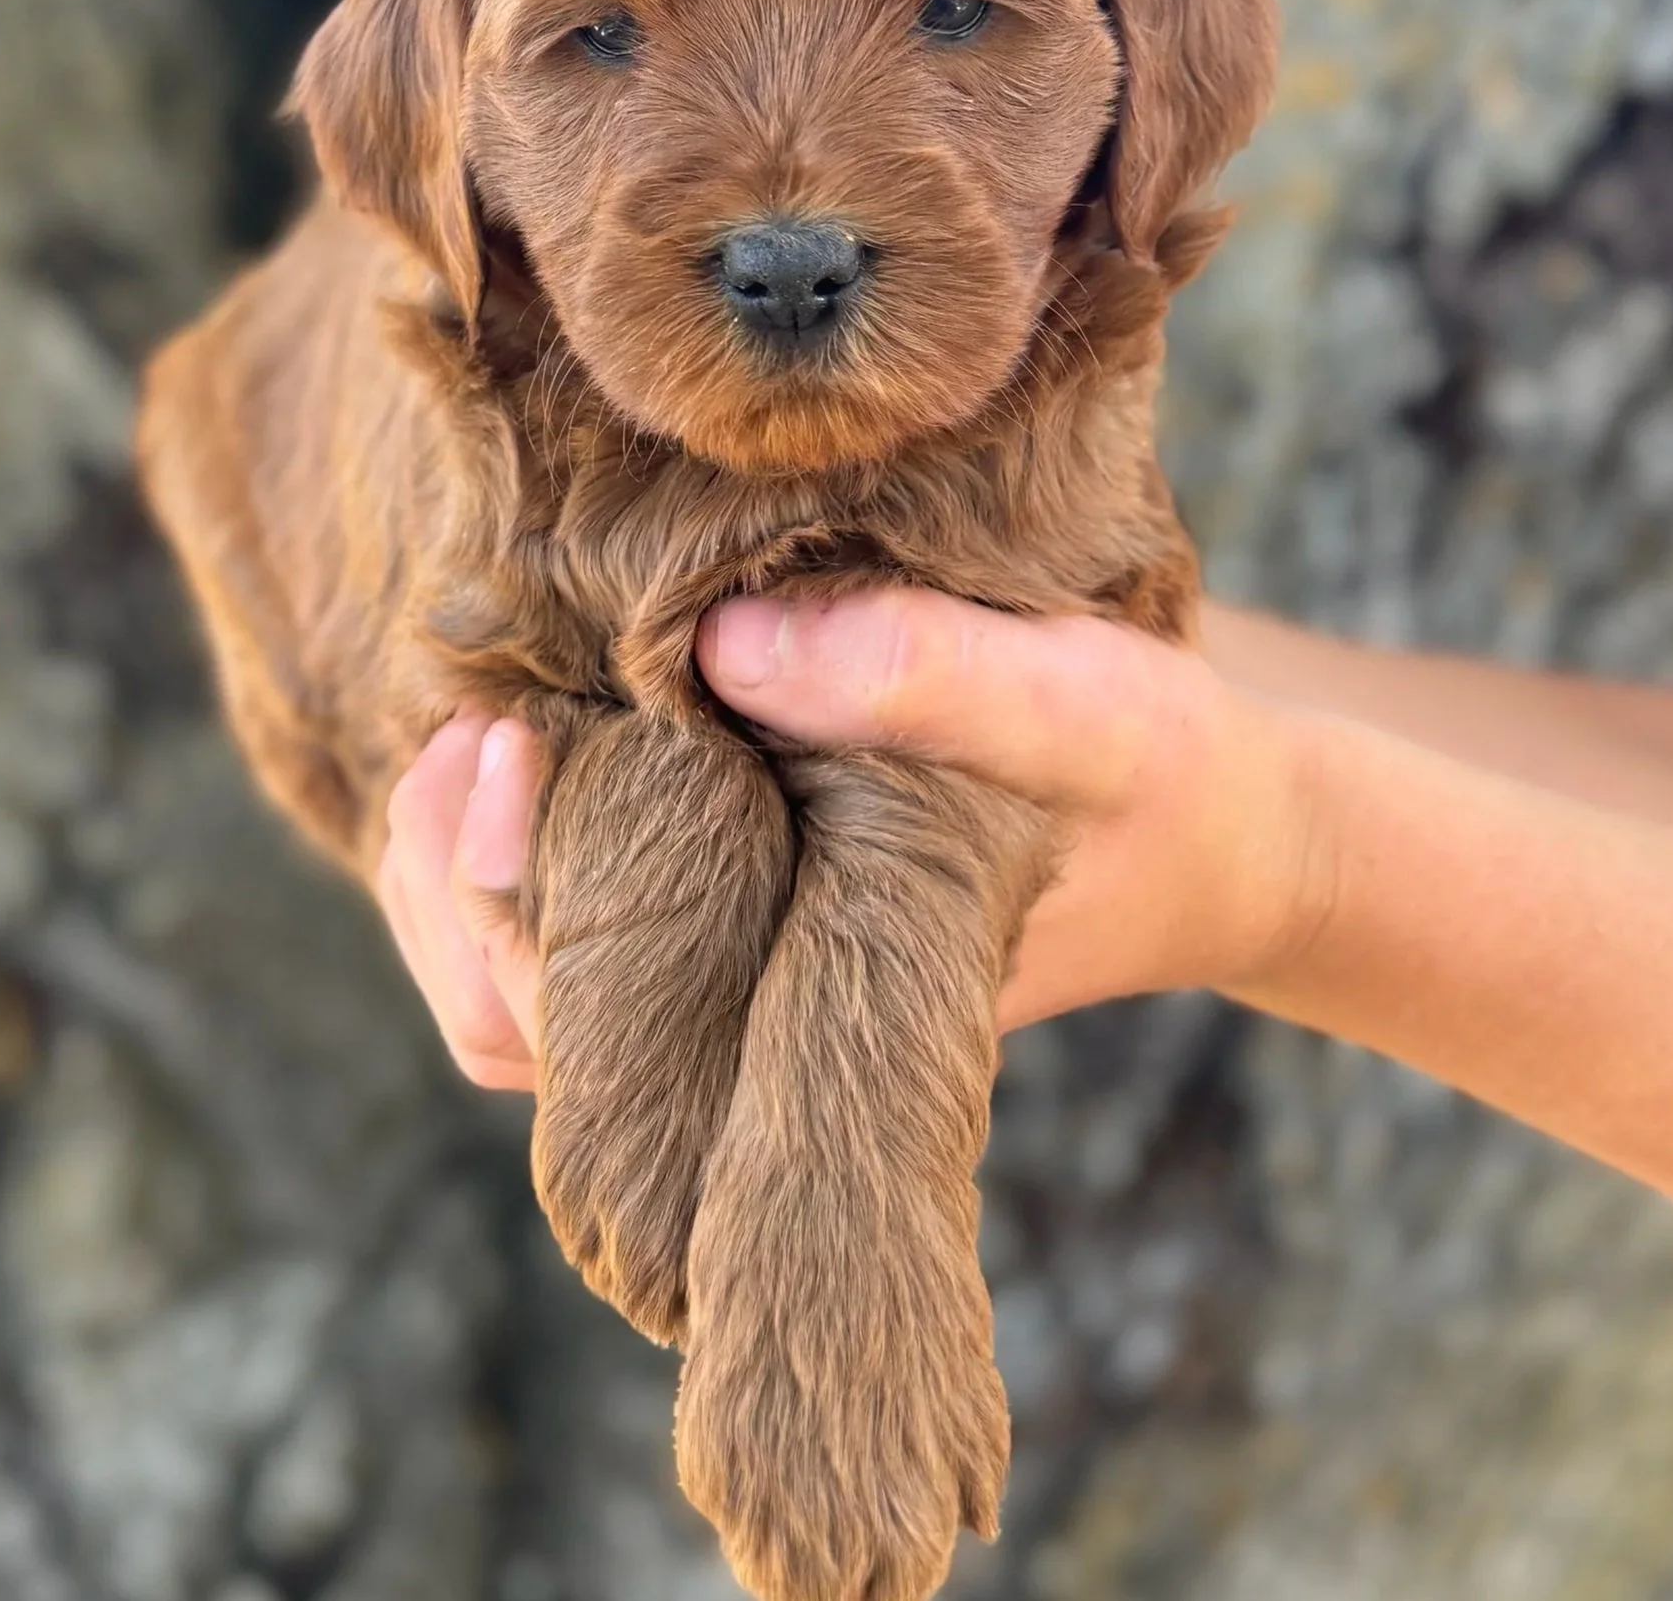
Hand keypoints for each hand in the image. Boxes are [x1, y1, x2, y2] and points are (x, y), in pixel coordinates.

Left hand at [380, 591, 1320, 1081]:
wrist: (1228, 834)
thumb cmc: (1154, 779)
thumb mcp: (1078, 708)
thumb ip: (925, 678)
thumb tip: (718, 645)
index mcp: (807, 1004)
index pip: (569, 1028)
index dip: (488, 896)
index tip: (506, 745)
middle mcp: (754, 1011)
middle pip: (508, 1018)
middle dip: (444, 874)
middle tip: (468, 731)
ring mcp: (747, 965)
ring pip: (527, 976)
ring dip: (465, 857)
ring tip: (479, 730)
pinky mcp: (757, 900)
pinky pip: (594, 905)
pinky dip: (530, 825)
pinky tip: (539, 724)